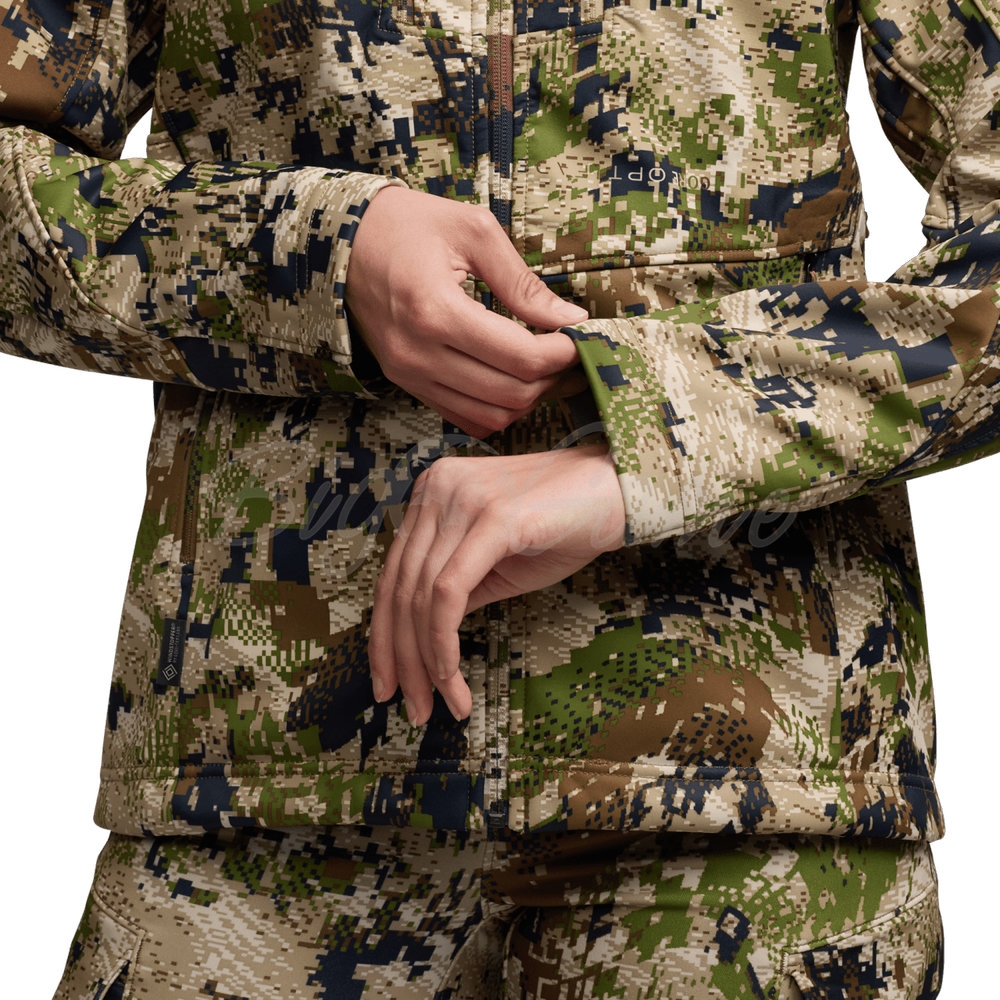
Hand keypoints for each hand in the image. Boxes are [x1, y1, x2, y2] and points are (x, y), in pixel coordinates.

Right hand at [345, 186, 589, 437]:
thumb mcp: (472, 231)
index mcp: (435, 310)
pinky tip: (511, 379)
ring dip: (528, 398)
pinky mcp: (407, 384)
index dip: (563, 353)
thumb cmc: (407, 225)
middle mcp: (419, 354)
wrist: (341, 243)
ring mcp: (409, 375)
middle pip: (511, 394)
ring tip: (545, 366)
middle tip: (569, 351)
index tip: (580, 334)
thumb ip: (523, 282)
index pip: (521, 357)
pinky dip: (498, 408)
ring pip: (491, 416)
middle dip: (553, 377)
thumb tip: (569, 318)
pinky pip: (465, 418)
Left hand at [368, 444, 625, 723]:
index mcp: (432, 493)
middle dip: (399, 658)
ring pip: (420, 596)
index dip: (384, 636)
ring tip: (439, 703)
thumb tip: (421, 639)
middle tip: (413, 706)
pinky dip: (443, 641)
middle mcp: (437, 489)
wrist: (620, 491)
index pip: (392, 575)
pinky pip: (449, 592)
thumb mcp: (496, 563)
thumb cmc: (564, 525)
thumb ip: (456, 589)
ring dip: (425, 661)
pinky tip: (451, 676)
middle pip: (398, 588)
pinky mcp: (492, 517)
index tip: (388, 682)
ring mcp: (462, 499)